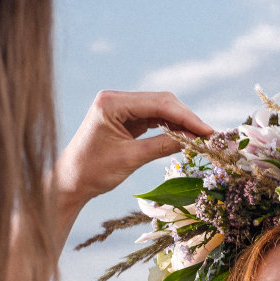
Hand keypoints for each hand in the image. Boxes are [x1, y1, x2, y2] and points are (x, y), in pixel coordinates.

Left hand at [53, 90, 212, 220]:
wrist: (70, 181)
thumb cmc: (93, 172)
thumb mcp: (131, 159)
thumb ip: (162, 146)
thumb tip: (193, 140)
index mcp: (111, 103)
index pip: (158, 104)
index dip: (186, 117)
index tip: (207, 131)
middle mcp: (115, 98)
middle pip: (161, 101)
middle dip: (186, 118)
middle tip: (209, 136)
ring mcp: (120, 106)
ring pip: (159, 108)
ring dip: (180, 122)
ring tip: (200, 138)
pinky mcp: (124, 117)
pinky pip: (153, 117)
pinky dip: (169, 126)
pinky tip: (184, 137)